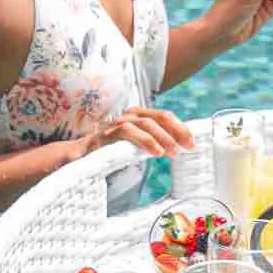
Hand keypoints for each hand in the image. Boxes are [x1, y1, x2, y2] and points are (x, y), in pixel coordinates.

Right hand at [74, 106, 194, 159]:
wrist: (80, 157)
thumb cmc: (111, 152)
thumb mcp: (137, 148)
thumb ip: (153, 145)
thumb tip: (177, 149)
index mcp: (139, 117)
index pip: (164, 116)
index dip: (181, 127)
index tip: (193, 143)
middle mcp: (130, 116)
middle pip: (159, 116)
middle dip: (177, 131)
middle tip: (189, 147)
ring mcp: (118, 122)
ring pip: (146, 123)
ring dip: (163, 138)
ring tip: (174, 152)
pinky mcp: (107, 133)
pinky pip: (129, 132)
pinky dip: (145, 141)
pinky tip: (156, 153)